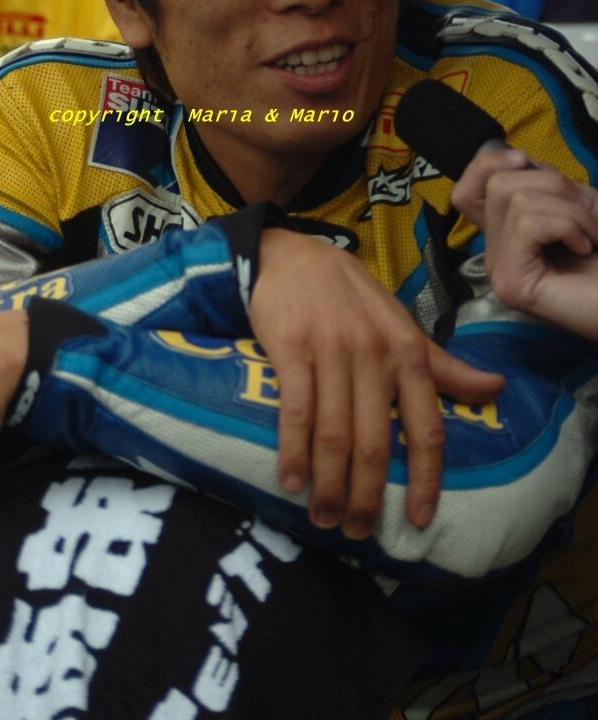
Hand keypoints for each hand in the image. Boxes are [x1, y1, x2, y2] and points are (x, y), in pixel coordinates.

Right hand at [250, 229, 503, 536]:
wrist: (292, 255)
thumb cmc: (351, 297)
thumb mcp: (402, 325)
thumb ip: (443, 365)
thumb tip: (496, 390)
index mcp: (408, 352)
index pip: (427, 427)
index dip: (427, 480)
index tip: (420, 522)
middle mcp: (375, 354)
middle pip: (376, 443)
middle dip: (367, 496)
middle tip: (356, 531)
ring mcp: (332, 351)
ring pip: (335, 435)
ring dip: (329, 486)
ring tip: (324, 518)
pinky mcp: (290, 348)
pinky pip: (296, 411)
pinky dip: (293, 452)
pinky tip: (291, 482)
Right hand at [452, 149, 597, 335]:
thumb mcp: (579, 206)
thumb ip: (546, 184)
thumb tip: (520, 162)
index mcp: (507, 236)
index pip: (466, 192)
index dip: (487, 164)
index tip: (525, 161)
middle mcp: (496, 254)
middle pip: (497, 185)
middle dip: (552, 184)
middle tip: (585, 215)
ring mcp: (500, 270)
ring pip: (515, 201)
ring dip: (569, 210)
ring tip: (590, 235)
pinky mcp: (511, 284)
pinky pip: (527, 225)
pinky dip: (566, 226)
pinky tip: (584, 248)